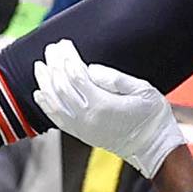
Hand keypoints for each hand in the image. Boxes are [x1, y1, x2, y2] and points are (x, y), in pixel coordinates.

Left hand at [32, 40, 185, 177]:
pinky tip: (40, 93)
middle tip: (51, 49)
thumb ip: (116, 78)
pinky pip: (56, 118)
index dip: (68, 58)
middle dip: (54, 65)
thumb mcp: (143, 91)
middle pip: (61, 86)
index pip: (76, 76)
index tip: (65, 44)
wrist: (153, 147)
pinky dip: (45, 104)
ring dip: (45, 82)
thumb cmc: (152, 118)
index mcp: (102, 105)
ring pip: (54, 102)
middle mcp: (87, 118)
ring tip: (40, 66)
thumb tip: (91, 69)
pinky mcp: (80, 134)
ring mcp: (82, 128)